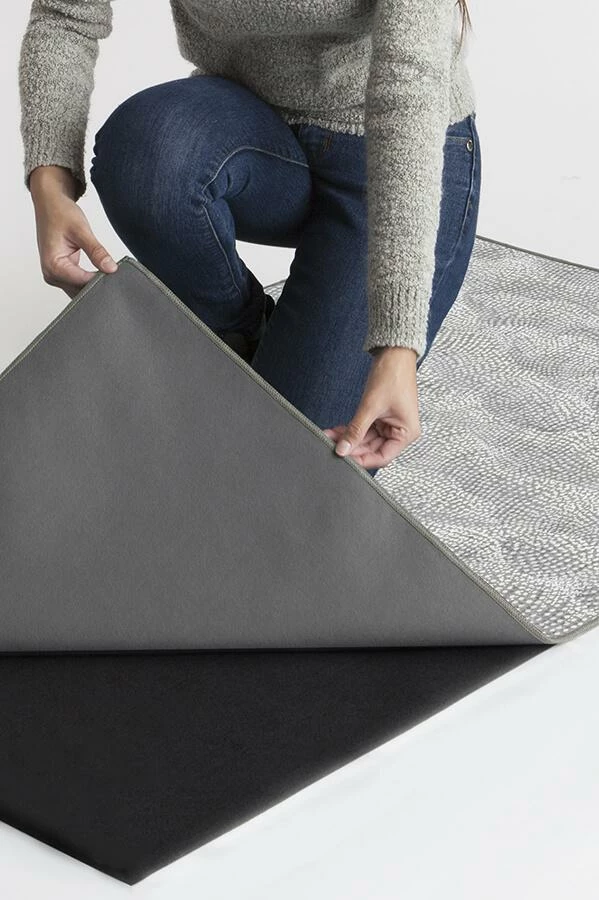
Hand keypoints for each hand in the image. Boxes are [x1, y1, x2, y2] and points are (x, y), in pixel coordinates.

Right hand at [29, 164, 117, 298]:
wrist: (50, 203)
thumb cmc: (60, 212)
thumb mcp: (81, 230)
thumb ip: (96, 251)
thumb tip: (111, 268)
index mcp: (53, 265)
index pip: (82, 283)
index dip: (101, 280)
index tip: (117, 275)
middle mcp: (51, 274)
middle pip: (80, 290)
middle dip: (99, 284)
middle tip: (117, 275)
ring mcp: (55, 276)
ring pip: (80, 290)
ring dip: (95, 284)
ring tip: (110, 272)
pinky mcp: (62, 273)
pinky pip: (79, 284)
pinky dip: (90, 280)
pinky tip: (103, 274)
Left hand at [323, 346, 421, 468]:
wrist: (394, 354)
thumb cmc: (393, 376)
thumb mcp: (371, 407)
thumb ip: (356, 430)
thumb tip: (343, 449)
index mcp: (407, 433)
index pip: (382, 457)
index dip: (362, 459)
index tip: (345, 459)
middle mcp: (400, 432)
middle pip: (372, 449)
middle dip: (352, 447)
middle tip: (333, 446)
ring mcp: (390, 425)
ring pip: (366, 440)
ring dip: (348, 438)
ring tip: (330, 437)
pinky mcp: (382, 418)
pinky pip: (365, 429)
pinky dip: (352, 429)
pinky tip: (337, 430)